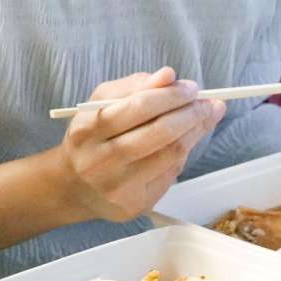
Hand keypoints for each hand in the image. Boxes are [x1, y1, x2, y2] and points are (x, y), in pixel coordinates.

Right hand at [55, 67, 224, 223]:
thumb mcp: (102, 103)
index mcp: (88, 130)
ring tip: (204, 118)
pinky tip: (183, 143)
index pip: (138, 108)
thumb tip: (169, 75)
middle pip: (159, 134)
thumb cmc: (92, 137)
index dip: (171, 96)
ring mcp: (118, 188)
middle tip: (207, 104)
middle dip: (191, 114)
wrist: (72, 187)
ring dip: (194, 133)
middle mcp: (100, 162)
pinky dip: (181, 154)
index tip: (192, 87)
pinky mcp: (134, 205)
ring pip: (170, 156)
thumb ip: (135, 86)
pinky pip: (169, 175)